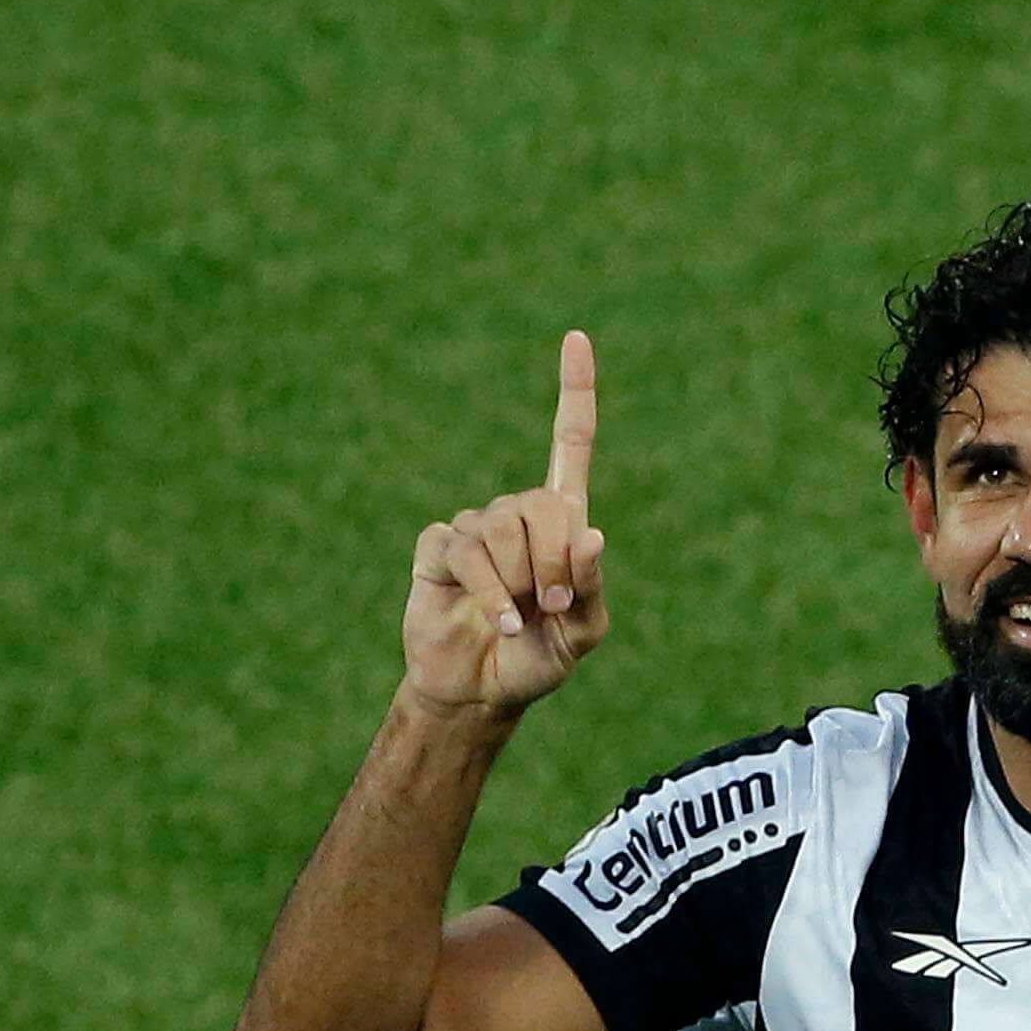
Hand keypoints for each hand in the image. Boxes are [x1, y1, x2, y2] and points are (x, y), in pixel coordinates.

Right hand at [404, 331, 609, 715]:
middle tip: (554, 603)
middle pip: (541, 503)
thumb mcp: (582, 633)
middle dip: (556, 559)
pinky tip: (500, 621)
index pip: (570, 443)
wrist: (481, 692)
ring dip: (520, 582)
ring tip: (521, 617)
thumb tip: (591, 534)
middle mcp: (515, 513)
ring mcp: (473, 528)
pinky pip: (466, 552)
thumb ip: (592, 588)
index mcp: (560, 520)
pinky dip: (489, 591)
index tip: (576, 338)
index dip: (574, 391)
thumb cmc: (538, 660)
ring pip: (502, 530)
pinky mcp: (438, 548)